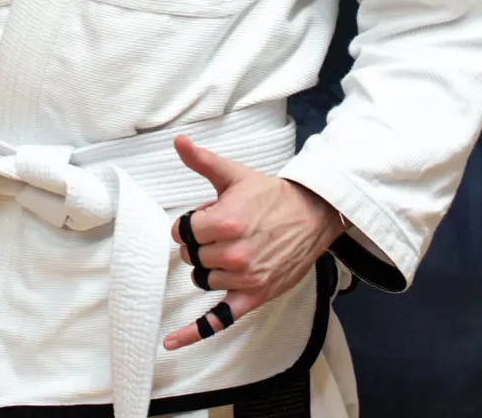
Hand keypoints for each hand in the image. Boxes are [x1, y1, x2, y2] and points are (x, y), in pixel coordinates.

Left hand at [163, 134, 343, 349]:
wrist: (311, 216)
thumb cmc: (269, 195)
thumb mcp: (234, 174)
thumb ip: (201, 161)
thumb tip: (177, 140)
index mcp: (224, 221)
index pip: (181, 231)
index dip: (188, 224)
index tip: (202, 218)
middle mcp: (233, 252)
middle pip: (189, 256)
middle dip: (198, 244)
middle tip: (218, 232)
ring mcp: (244, 277)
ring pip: (202, 278)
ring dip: (208, 266)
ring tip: (229, 249)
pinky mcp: (254, 296)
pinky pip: (219, 319)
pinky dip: (193, 333)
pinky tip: (170, 342)